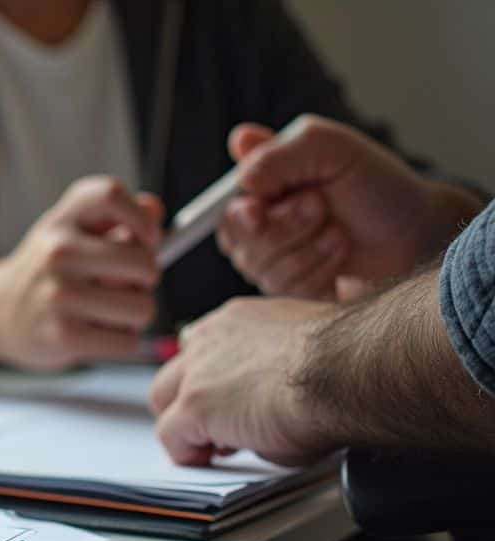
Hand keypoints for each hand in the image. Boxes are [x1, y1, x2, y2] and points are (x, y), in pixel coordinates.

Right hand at [0, 176, 162, 369]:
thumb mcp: (72, 231)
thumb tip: (155, 213)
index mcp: (62, 218)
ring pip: (141, 308)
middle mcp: (57, 250)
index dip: (142, 219)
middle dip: (147, 280)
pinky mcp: (63, 334)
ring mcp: (58, 293)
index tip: (147, 240)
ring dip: (135, 316)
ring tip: (108, 312)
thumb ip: (118, 218)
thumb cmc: (48, 270)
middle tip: (126, 285)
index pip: (110, 195)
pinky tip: (99, 333)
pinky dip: (122, 342)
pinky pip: (127, 342)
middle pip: (143, 263)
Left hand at [148, 297, 336, 466]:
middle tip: (217, 428)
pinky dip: (187, 453)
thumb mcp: (306, 356)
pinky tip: (210, 461)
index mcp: (239, 321)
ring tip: (212, 448)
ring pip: (164, 401)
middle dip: (187, 401)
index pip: (205, 348)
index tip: (228, 399)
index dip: (212, 379)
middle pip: (174, 373)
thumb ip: (273, 372)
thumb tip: (270, 404)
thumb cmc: (347, 361)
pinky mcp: (195, 407)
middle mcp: (211, 340)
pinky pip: (171, 437)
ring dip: (184, 426)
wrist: (347, 367)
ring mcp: (198, 374)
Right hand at [217, 115, 476, 299]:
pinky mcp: (294, 293)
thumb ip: (278, 153)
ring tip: (338, 230)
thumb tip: (241, 181)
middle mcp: (259, 228)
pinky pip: (287, 292)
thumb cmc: (374, 183)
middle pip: (238, 243)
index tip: (258, 211)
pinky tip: (341, 254)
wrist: (416, 229)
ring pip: (262, 270)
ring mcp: (274, 263)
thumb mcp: (330, 148)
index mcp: (260, 191)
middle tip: (320, 204)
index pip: (224, 211)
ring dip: (309, 247)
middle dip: (285, 225)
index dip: (238, 216)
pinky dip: (320, 269)